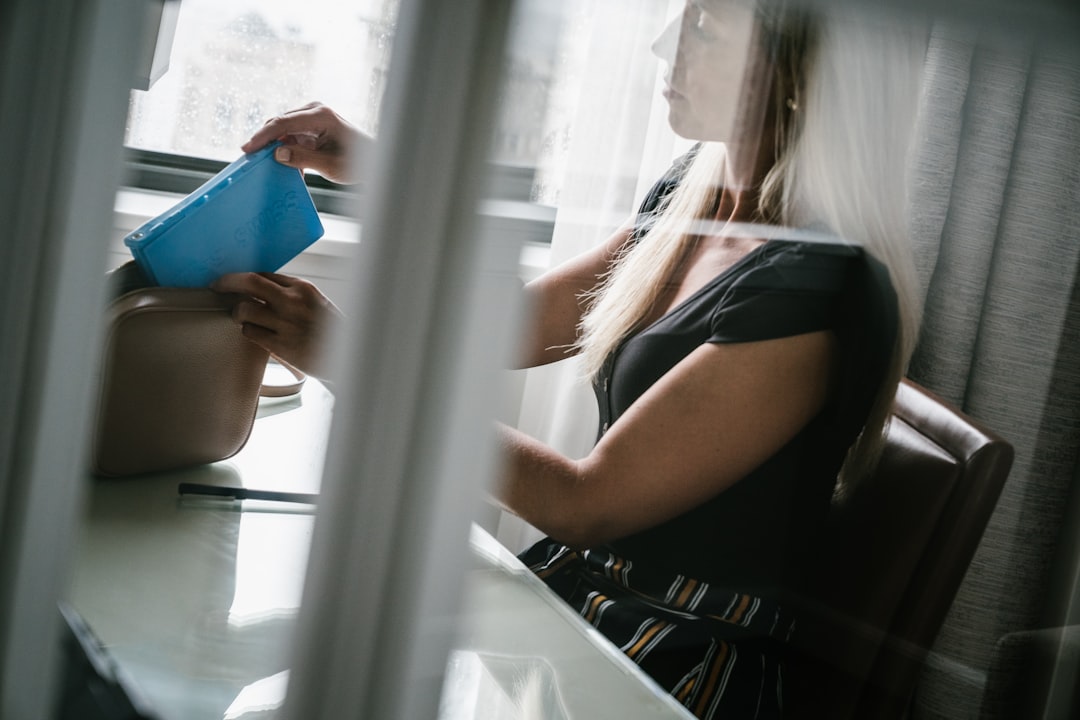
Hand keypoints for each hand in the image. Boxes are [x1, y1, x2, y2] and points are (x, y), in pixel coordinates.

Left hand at [211, 272, 342, 377]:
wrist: (348, 357)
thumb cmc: (333, 332)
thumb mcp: (317, 304)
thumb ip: (293, 296)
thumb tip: (263, 291)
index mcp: (304, 288)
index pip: (265, 273)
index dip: (245, 277)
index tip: (234, 280)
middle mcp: (293, 301)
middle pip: (250, 282)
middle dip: (228, 282)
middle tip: (218, 286)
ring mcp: (286, 323)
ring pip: (245, 309)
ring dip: (237, 312)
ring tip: (240, 316)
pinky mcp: (281, 345)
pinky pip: (250, 332)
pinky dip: (247, 331)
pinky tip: (253, 332)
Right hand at [242, 102, 369, 184]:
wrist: (374, 160)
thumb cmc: (358, 162)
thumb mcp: (330, 165)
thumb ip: (303, 158)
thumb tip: (277, 153)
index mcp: (321, 116)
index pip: (283, 123)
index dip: (263, 136)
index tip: (248, 149)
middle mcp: (315, 110)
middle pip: (279, 123)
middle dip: (265, 141)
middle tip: (251, 159)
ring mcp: (312, 116)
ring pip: (283, 130)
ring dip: (277, 148)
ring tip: (273, 167)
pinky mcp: (311, 125)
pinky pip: (291, 135)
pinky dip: (287, 150)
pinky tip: (292, 168)